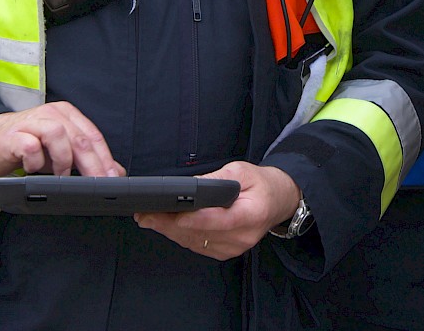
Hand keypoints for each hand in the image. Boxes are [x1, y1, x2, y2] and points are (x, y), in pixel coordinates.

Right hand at [0, 101, 125, 177]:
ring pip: (58, 135)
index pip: (93, 135)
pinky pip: (30, 146)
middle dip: (93, 164)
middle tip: (98, 184)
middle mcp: (51, 114)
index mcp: (67, 114)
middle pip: (80, 138)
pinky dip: (36, 161)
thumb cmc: (27, 145)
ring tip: (60, 175)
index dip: (105, 158)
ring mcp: (31, 122)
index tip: (114, 178)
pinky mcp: (13, 135)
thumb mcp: (60, 152)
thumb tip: (115, 171)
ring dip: (62, 160)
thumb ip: (86, 159)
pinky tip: (34, 168)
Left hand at [134, 161, 299, 260]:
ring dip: (170, 231)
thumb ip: (217, 179)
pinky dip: (180, 236)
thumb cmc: (261, 183)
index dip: (194, 219)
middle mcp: (243, 236)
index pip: (220, 220)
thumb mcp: (241, 170)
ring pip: (195, 242)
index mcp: (251, 214)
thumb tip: (190, 186)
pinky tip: (166, 226)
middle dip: (170, 224)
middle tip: (145, 214)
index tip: (171, 215)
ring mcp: (234, 248)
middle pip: (201, 234)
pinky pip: (198, 246)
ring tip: (148, 218)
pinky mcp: (226, 252)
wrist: (278, 200)